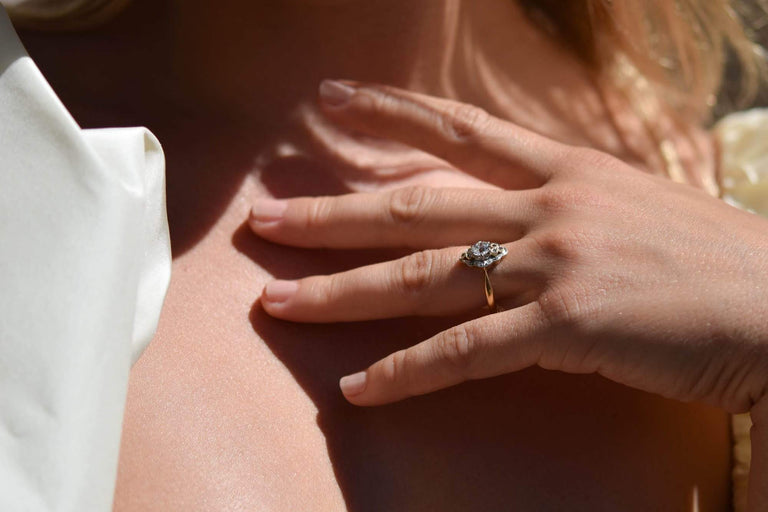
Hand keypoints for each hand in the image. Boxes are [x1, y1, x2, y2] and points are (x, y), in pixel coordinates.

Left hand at [248, 80, 767, 414]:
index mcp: (565, 169)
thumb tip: (517, 213)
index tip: (330, 101)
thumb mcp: (631, 207)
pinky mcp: (568, 324)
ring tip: (275, 304)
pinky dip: (406, 372)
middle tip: (261, 220)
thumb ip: (565, 204)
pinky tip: (357, 388)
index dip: (389, 113)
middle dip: (330, 214)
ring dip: (341, 293)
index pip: (458, 128)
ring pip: (422, 277)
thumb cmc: (713, 261)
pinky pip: (466, 353)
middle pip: (413, 207)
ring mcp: (555, 262)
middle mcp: (549, 205)